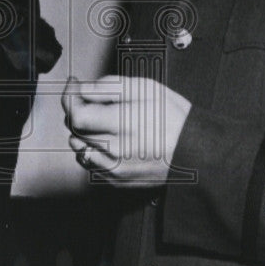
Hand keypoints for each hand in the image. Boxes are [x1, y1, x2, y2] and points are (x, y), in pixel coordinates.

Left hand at [61, 75, 191, 186]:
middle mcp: (115, 150)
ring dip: (83, 131)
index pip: (77, 114)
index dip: (70, 97)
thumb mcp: (146, 88)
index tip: (74, 87)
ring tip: (101, 120)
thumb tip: (85, 88)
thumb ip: (110, 86)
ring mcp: (115, 168)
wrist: (194, 153)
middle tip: (91, 100)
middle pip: (75, 131)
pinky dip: (92, 149)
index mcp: (123, 123)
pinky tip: (108, 139)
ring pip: (80, 148)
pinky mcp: (117, 180)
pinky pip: (90, 164)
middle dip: (78, 111)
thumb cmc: (175, 120)